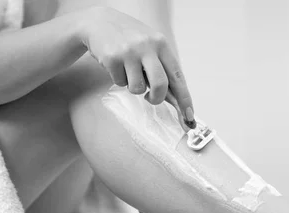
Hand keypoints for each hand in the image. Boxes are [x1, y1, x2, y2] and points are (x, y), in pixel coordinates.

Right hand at [79, 6, 195, 128]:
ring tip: (129, 72)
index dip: (184, 98)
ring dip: (134, 87)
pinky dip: (119, 79)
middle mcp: (147, 47)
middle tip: (150, 99)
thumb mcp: (151, 45)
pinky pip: (120, 83)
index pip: (177, 75)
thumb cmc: (130, 38)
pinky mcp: (112, 58)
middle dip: (156, 98)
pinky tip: (117, 65)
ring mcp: (129, 52)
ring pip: (138, 88)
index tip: (189, 115)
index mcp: (161, 44)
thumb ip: (162, 67)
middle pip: (160, 85)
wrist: (100, 22)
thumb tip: (176, 98)